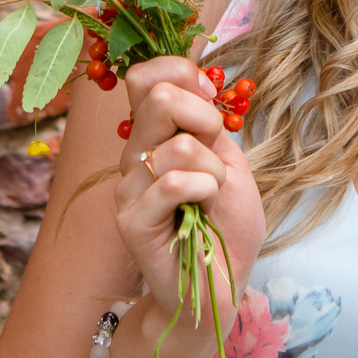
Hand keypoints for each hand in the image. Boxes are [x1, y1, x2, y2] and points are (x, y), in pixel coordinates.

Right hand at [112, 56, 264, 325]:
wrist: (220, 284)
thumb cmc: (226, 225)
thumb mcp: (229, 161)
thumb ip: (207, 122)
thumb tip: (197, 81)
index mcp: (154, 135)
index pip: (145, 75)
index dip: (182, 73)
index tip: (210, 100)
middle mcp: (134, 154)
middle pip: (156, 95)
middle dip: (204, 116)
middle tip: (216, 153)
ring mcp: (128, 186)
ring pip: (178, 145)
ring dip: (214, 171)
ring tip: (210, 199)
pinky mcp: (131, 219)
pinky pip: (174, 183)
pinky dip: (204, 191)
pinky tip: (202, 212)